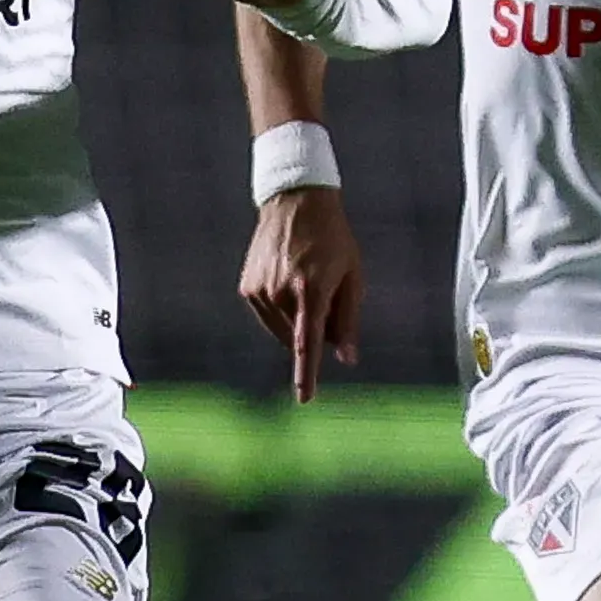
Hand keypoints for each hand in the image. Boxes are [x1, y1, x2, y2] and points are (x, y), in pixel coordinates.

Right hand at [242, 185, 365, 402]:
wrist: (295, 202)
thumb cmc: (333, 239)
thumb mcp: (352, 276)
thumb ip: (348, 320)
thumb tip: (346, 359)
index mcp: (311, 290)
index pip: (307, 344)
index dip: (306, 373)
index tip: (305, 398)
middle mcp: (281, 293)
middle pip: (300, 336)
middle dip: (317, 330)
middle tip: (328, 296)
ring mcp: (261, 291)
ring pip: (283, 330)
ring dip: (297, 321)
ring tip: (306, 282)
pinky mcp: (248, 288)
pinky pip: (268, 316)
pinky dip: (281, 311)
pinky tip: (288, 281)